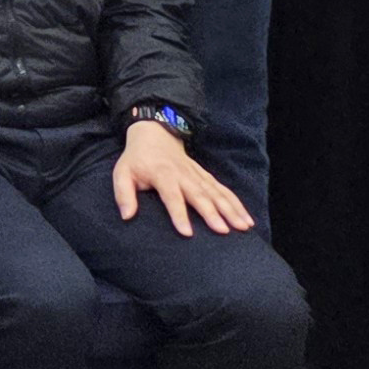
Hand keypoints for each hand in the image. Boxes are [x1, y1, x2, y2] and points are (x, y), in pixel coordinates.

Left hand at [112, 117, 251, 235]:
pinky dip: (237, 204)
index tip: (187, 233)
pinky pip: (224, 190)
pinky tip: (247, 219)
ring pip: (217, 193)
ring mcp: (198, 175)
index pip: (172, 196)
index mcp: (162, 175)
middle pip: (200, 195)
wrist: (155, 135)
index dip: (179, 214)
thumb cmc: (136, 160)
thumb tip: (127, 216)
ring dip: (231, 210)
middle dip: (213, 214)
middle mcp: (184, 175)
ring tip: (243, 227)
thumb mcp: (122, 173)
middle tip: (223, 231)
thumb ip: (123, 194)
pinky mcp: (206, 176)